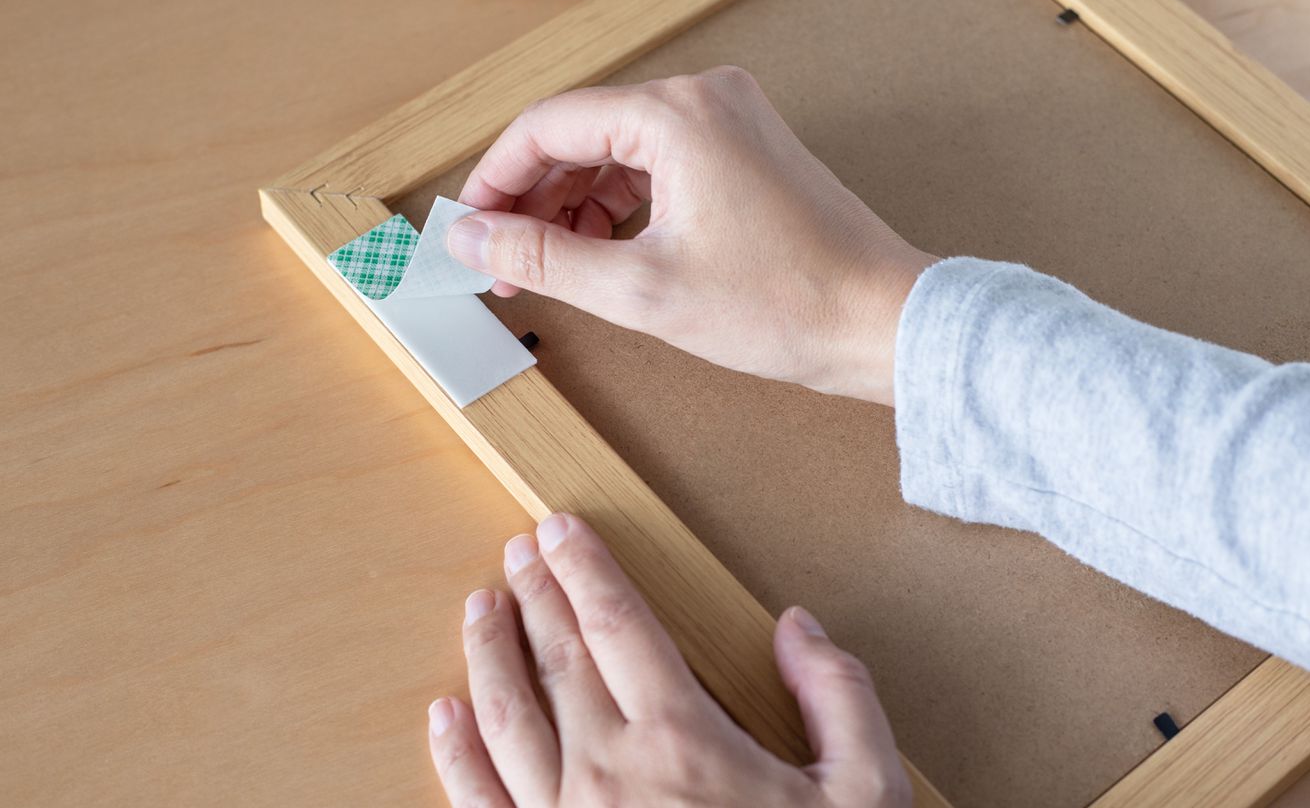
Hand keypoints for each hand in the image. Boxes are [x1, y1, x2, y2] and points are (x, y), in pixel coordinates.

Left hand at [427, 513, 908, 806]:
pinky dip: (455, 755)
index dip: (584, 567)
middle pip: (557, 656)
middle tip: (520, 553)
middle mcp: (608, 772)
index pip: (617, 622)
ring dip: (488, 654)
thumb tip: (798, 628)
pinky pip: (478, 802)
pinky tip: (446, 716)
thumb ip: (838, 695)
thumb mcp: (864, 791)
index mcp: (682, 739)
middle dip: (536, 594)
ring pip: (506, 717)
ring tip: (480, 609)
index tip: (560, 530)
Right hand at [448, 66, 934, 403]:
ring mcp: (729, 120)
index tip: (467, 230)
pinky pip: (657, 163)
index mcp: (677, 113)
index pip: (547, 126)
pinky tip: (601, 253)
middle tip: (503, 262)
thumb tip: (470, 237)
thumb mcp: (639, 290)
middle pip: (580, 133)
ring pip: (617, 150)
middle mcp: (704, 98)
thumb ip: (541, 257)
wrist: (880, 322)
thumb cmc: (785, 304)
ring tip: (549, 267)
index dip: (494, 181)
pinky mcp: (745, 150)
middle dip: (534, 199)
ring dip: (574, 206)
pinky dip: (620, 205)